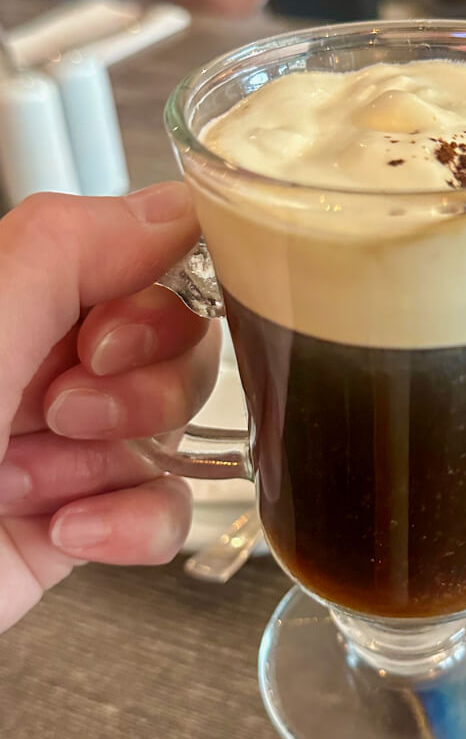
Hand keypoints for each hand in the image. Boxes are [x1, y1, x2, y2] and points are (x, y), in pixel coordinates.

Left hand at [0, 183, 220, 631]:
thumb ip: (66, 249)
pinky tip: (71, 530)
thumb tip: (171, 208)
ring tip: (47, 481)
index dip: (151, 297)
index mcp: (3, 300)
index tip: (108, 339)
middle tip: (66, 409)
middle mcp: (32, 365)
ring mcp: (61, 447)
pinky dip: (135, 523)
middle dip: (141, 385)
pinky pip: (164, 505)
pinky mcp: (82, 522)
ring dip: (125, 456)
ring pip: (175, 425)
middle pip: (172, 343)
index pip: (133, 258)